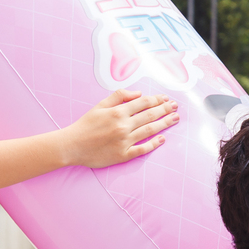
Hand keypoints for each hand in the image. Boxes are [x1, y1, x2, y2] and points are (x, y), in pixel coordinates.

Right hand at [62, 89, 178, 168]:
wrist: (72, 146)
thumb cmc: (86, 125)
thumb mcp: (100, 105)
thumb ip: (119, 96)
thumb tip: (139, 93)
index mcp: (118, 112)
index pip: (143, 103)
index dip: (157, 100)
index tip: (166, 99)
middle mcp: (123, 126)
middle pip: (150, 116)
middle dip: (165, 110)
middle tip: (176, 107)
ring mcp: (124, 141)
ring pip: (149, 131)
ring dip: (164, 124)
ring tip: (175, 119)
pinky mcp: (123, 155)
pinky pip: (142, 149)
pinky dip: (153, 144)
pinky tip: (163, 139)